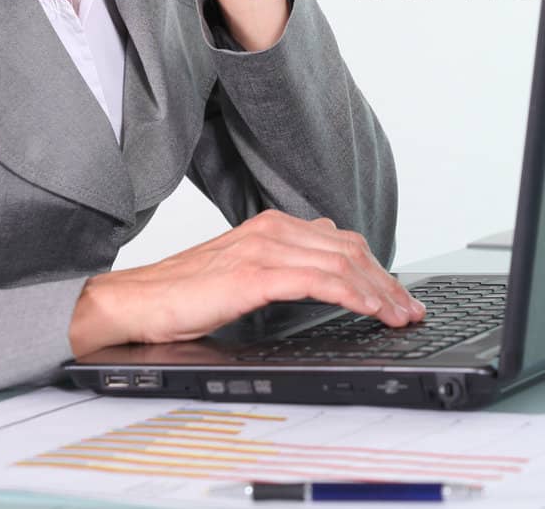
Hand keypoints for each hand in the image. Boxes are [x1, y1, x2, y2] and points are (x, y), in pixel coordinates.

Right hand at [68, 209, 424, 354]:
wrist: (135, 304)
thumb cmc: (182, 296)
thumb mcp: (243, 275)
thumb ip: (281, 268)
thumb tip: (322, 278)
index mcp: (272, 227)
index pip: (341, 242)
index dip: (376, 269)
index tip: (398, 296)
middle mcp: (272, 229)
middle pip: (350, 250)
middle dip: (387, 282)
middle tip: (409, 310)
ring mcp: (264, 248)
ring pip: (341, 263)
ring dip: (378, 292)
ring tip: (399, 316)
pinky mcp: (255, 273)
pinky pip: (318, 280)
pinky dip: (351, 294)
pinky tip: (370, 310)